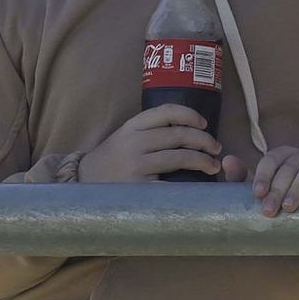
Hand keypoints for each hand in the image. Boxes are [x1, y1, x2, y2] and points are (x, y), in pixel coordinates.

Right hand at [78, 105, 247, 183]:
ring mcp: (137, 165)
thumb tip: (187, 130)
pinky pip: (173, 183)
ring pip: (181, 157)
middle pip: (179, 134)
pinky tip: (199, 186)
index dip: (190, 115)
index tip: (203, 123)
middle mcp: (134, 142)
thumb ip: (148, 131)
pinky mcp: (141, 187)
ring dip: (204, 160)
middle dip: (204, 140)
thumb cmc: (111, 162)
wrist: (83, 186)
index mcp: (132, 127)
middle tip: (216, 148)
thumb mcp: (123, 138)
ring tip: (213, 166)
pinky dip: (191, 183)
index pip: (166, 112)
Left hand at [251, 146, 298, 215]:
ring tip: (290, 207)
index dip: (263, 175)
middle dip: (278, 189)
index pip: (271, 159)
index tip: (257, 194)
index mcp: (284, 156)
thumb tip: (226, 161)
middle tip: (270, 211)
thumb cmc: (292, 195)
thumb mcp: (267, 189)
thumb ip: (244, 178)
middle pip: (289, 167)